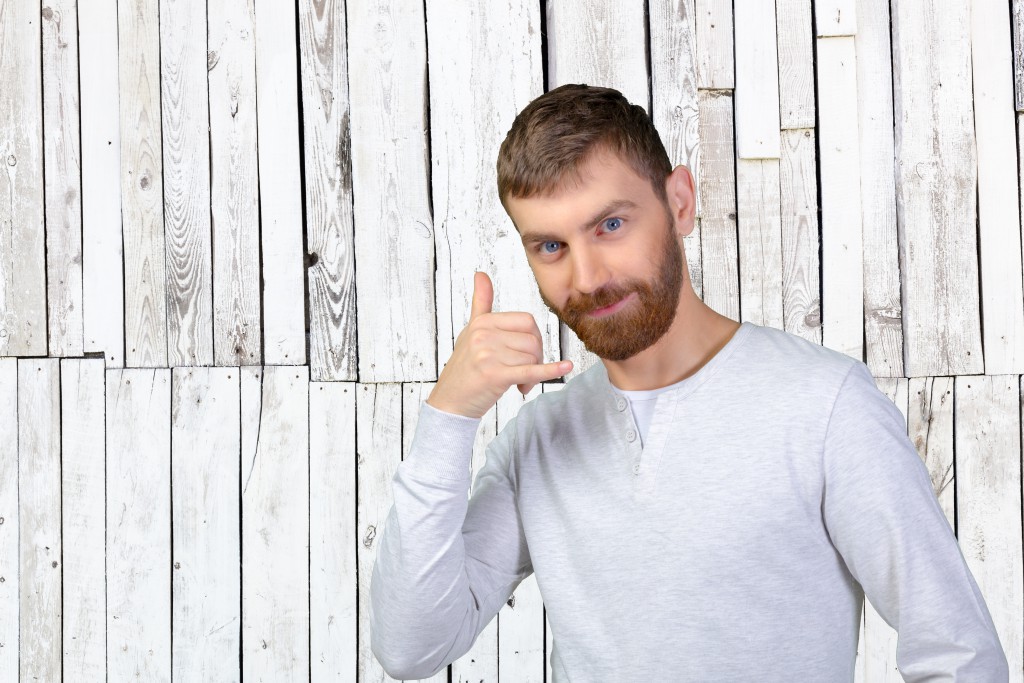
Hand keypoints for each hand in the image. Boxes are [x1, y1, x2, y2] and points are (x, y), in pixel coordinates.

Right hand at [426, 272, 571, 418]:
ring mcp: (488, 355)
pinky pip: (531, 371)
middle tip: (523, 373)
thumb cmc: (465, 367)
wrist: (450, 402)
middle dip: (535, 358)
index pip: (527, 321)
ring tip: (518, 384)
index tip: (524, 354)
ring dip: (532, 375)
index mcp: (483, 322)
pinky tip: (566, 367)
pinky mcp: (495, 376)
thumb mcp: (472, 331)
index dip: (534, 338)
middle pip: (533, 340)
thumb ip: (481, 303)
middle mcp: (484, 335)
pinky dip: (551, 371)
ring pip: (533, 358)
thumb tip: (481, 274)